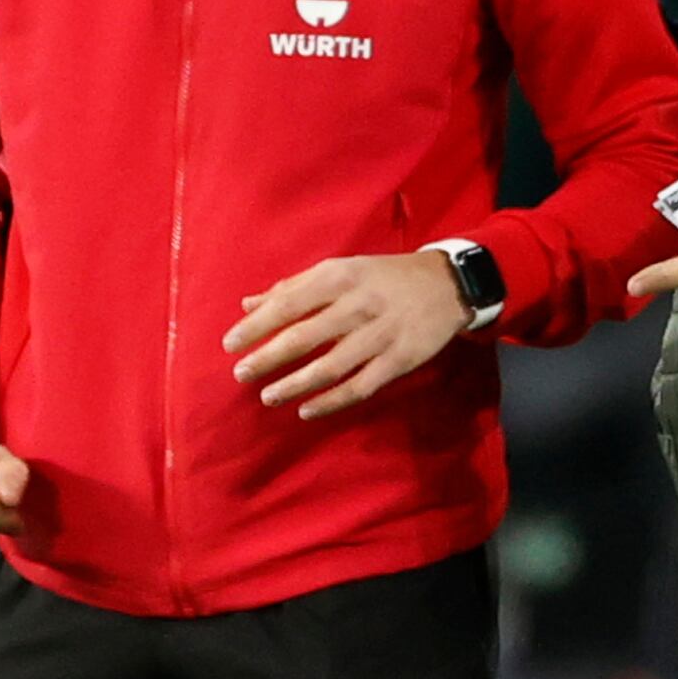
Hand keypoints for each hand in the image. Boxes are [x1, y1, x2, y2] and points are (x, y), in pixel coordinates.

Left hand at [224, 252, 471, 419]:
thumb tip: (248, 305)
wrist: (447, 285)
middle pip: (304, 337)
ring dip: (294, 385)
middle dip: (267, 359)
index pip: (288, 303)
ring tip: (268, 396)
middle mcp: (359, 305)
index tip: (230, 344)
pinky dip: (330, 402)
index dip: (256, 327)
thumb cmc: (384, 276)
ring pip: (329, 367)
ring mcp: (380, 335)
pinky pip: (359, 387)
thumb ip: (295, 286)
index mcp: (341, 276)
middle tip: (241, 374)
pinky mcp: (399, 360)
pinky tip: (307, 409)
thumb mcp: (342, 269)